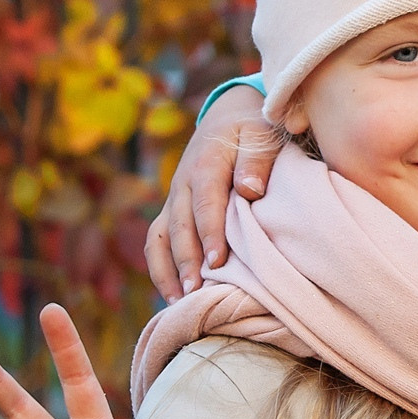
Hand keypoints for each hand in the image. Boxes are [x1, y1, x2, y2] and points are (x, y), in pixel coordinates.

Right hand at [146, 82, 278, 298]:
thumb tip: (251, 189)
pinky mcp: (170, 210)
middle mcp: (182, 183)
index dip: (209, 232)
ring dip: (167, 269)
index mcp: (206, 163)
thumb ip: (257, 161)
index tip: (217, 261)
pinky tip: (171, 295)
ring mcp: (172, 198)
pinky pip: (156, 241)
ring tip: (179, 301)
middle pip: (179, 225)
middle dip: (185, 259)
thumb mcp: (261, 135)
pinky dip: (159, 267)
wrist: (227, 117)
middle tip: (195, 291)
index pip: (206, 201)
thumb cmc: (252, 132)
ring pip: (160, 236)